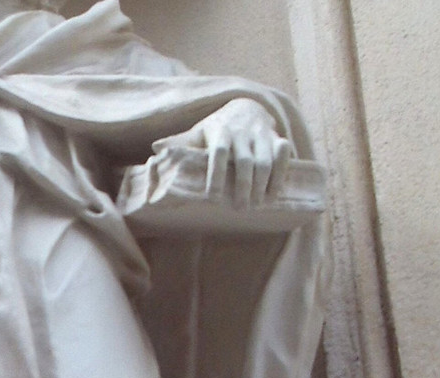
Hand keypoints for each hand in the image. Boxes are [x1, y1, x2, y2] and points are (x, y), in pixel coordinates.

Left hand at [154, 98, 292, 207]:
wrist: (247, 106)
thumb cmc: (218, 128)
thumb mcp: (198, 132)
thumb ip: (180, 143)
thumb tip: (156, 149)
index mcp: (220, 132)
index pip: (218, 153)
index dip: (215, 175)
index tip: (212, 198)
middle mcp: (242, 132)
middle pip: (245, 161)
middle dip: (243, 185)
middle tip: (240, 208)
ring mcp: (261, 135)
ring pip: (265, 160)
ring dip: (263, 184)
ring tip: (258, 205)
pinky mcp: (277, 138)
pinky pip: (283, 154)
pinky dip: (281, 173)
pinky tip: (275, 194)